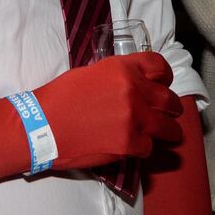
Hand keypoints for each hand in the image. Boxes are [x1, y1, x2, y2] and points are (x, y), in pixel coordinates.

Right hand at [34, 52, 182, 168]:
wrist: (42, 126)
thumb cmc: (60, 98)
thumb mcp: (91, 73)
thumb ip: (118, 76)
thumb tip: (134, 84)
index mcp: (123, 68)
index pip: (160, 67)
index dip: (166, 76)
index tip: (166, 84)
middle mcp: (133, 90)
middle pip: (168, 99)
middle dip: (173, 108)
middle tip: (172, 113)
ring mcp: (133, 118)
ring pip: (167, 127)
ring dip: (168, 131)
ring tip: (168, 134)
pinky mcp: (129, 143)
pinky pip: (149, 147)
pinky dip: (144, 148)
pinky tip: (135, 147)